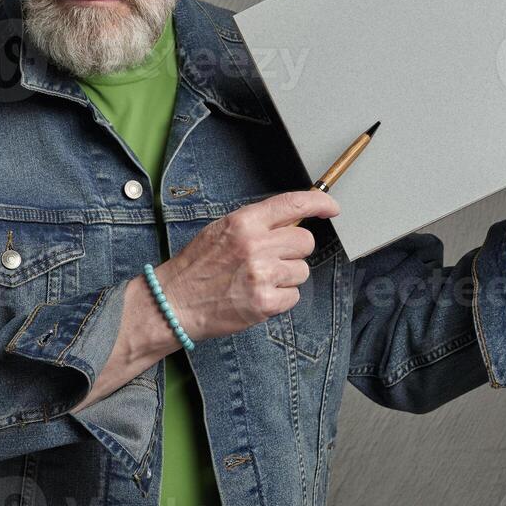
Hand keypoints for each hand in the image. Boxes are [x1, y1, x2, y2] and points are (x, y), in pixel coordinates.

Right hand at [153, 190, 340, 341]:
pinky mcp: (264, 302)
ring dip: (286, 277)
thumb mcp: (221, 229)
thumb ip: (256, 223)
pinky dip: (280, 299)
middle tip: (273, 260)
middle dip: (294, 251)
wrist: (174, 302)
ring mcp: (261, 275)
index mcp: (244, 222)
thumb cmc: (197, 266)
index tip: (331, 208)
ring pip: (301, 271)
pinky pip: (294, 297)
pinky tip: (257, 296)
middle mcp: (255, 245)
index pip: (292, 204)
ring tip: (258, 281)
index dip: (319, 203)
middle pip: (305, 241)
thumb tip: (291, 219)